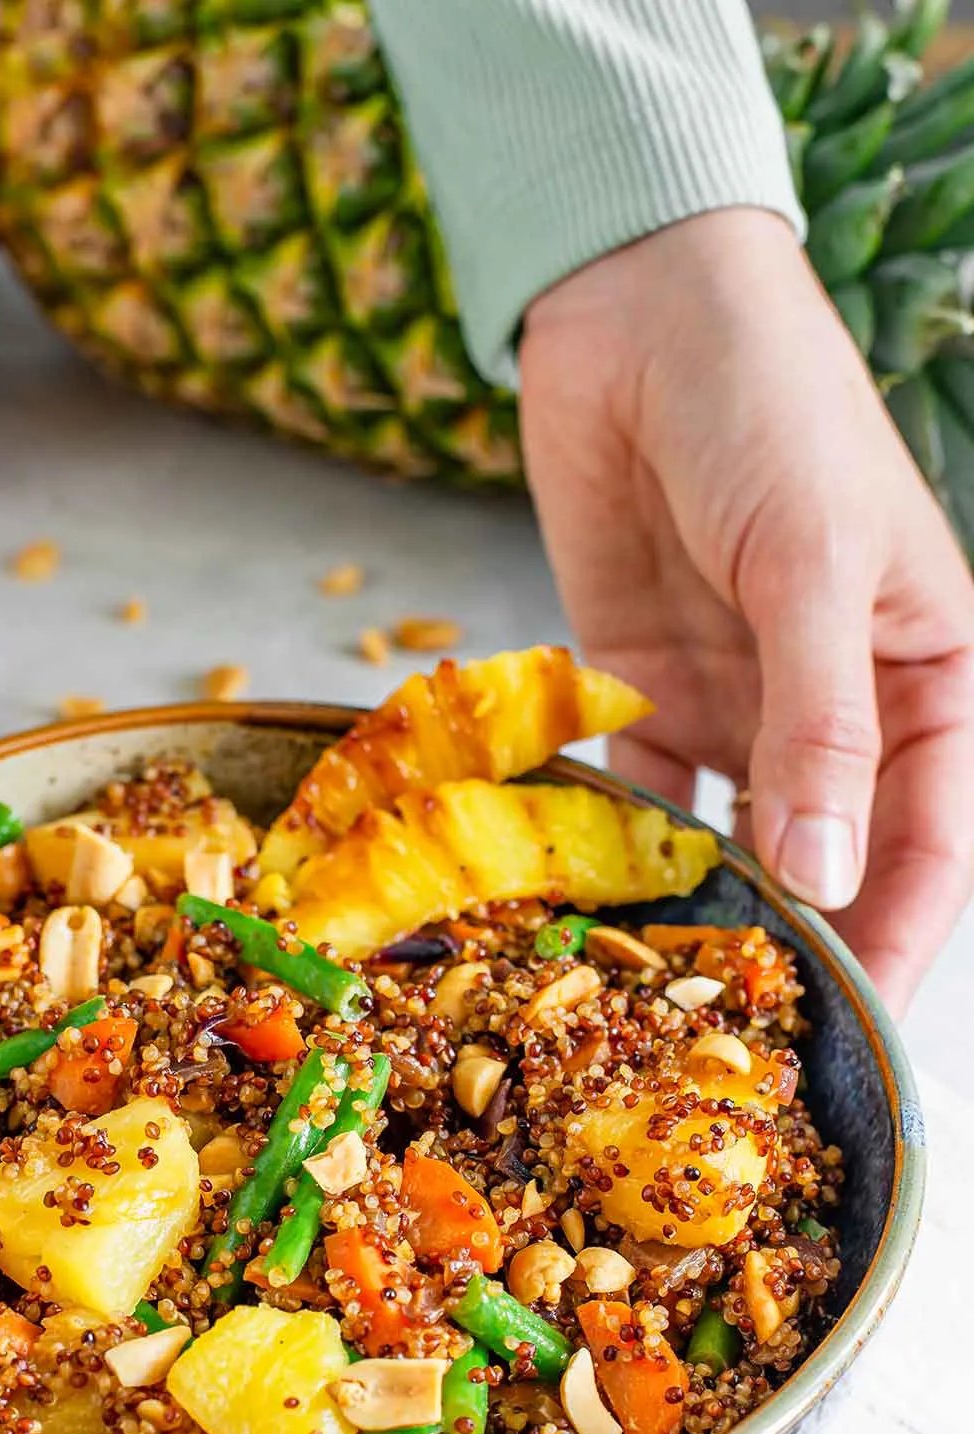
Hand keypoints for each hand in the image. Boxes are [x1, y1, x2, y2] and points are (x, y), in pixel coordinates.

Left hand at [520, 207, 973, 1015]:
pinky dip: (611, 843)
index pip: (933, 842)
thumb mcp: (810, 566)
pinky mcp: (641, 690)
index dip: (901, 939)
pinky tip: (583, 900)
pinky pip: (633, 794)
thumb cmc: (769, 407)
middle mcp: (836, 709)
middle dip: (796, 945)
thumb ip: (819, 728)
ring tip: (656, 997)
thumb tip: (824, 879)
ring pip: (730, 840)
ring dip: (699, 908)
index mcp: (931, 677)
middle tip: (741, 1039)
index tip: (861, 1031)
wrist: (634, 310)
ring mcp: (737, 704)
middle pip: (830, 860)